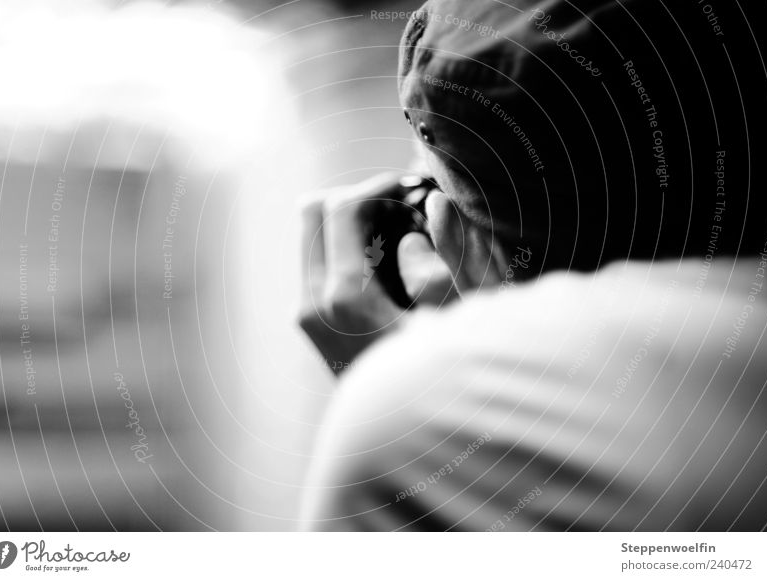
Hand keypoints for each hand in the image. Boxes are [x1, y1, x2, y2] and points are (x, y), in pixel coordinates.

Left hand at [297, 173, 455, 373]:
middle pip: (313, 212)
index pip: (342, 207)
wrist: (402, 439)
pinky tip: (382, 263)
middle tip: (399, 207)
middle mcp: (313, 302)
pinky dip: (342, 248)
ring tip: (394, 233)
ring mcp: (305, 314)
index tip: (408, 187)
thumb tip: (432, 207)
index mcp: (344, 296)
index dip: (377, 186)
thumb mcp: (461, 316)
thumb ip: (450, 252)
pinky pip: (315, 262)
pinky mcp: (308, 324)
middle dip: (357, 199)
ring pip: (310, 235)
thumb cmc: (442, 380)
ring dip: (348, 223)